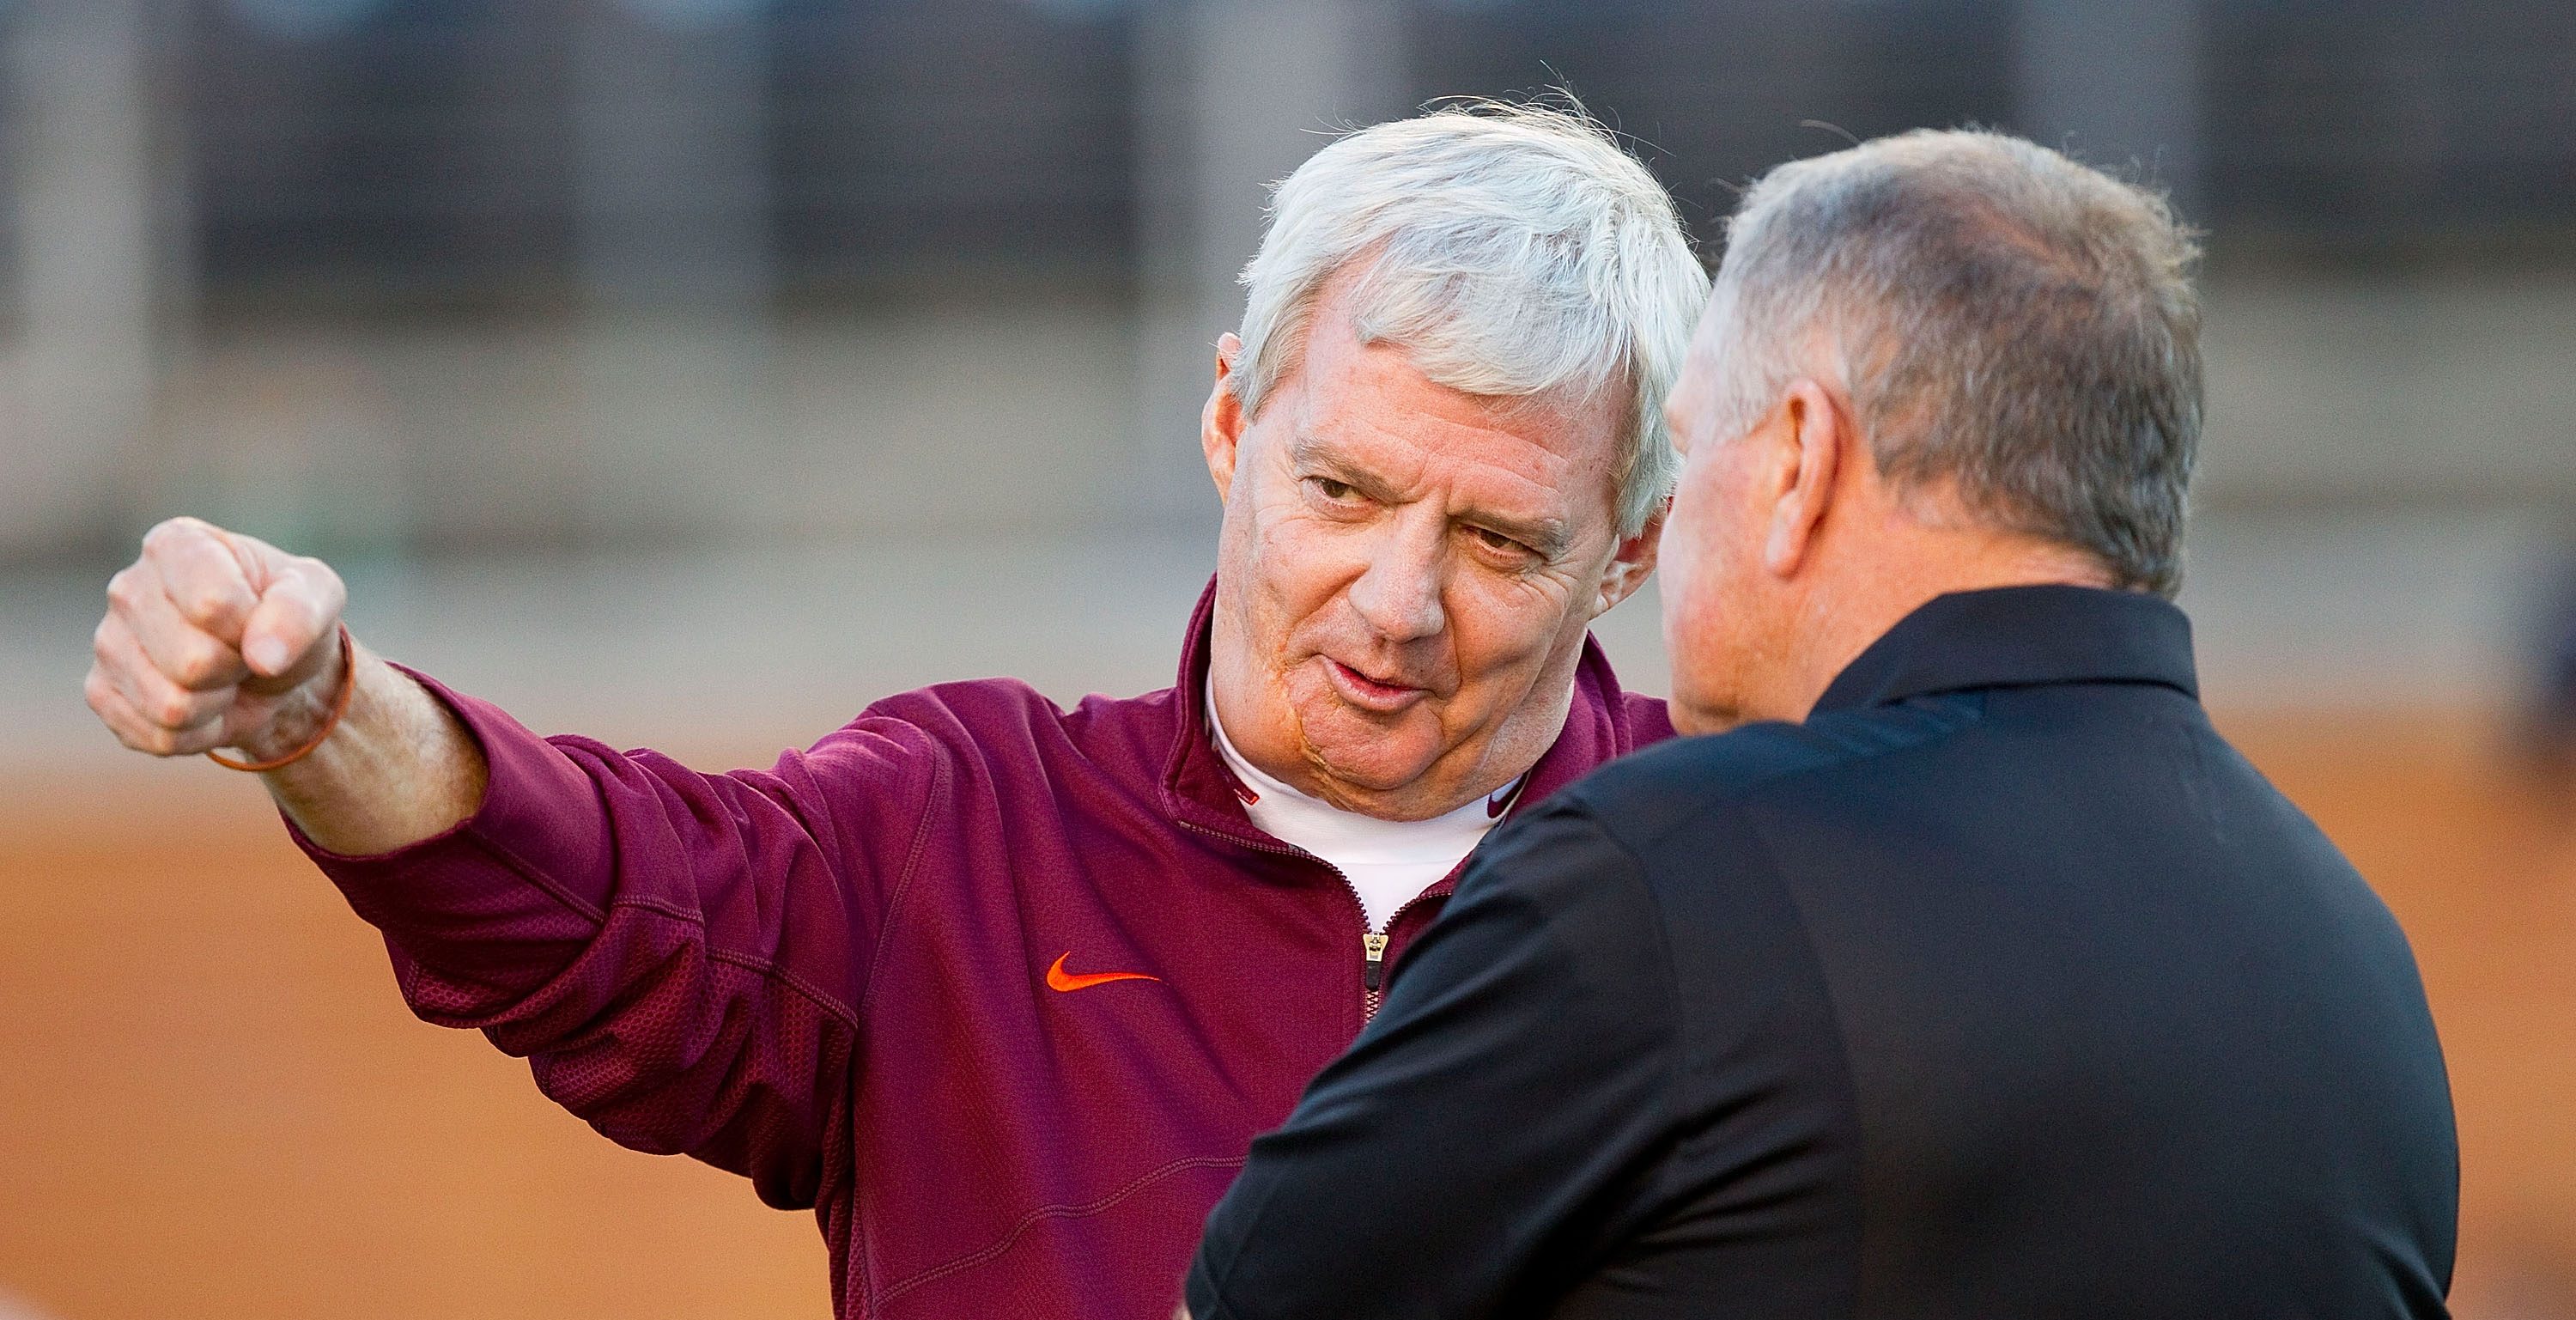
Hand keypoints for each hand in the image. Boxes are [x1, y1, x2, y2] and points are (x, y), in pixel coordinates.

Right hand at [86, 517, 350, 761]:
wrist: (268, 664)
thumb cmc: (287, 615)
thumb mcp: (317, 596)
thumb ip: (300, 612)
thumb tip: (263, 658)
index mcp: (177, 544)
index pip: (212, 604)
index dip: (254, 629)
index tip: (260, 620)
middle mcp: (128, 588)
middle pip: (192, 662)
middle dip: (235, 669)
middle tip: (242, 653)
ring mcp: (108, 641)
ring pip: (171, 705)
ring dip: (216, 704)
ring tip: (221, 677)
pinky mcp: (100, 691)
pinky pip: (158, 735)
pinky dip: (197, 733)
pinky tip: (201, 703)